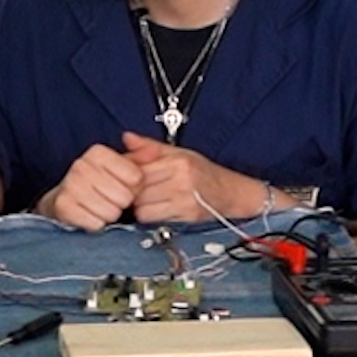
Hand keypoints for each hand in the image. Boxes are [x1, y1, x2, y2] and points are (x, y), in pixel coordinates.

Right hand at [37, 143, 144, 230]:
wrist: (67, 197)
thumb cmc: (97, 182)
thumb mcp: (120, 165)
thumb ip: (141, 156)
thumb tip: (153, 151)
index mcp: (97, 153)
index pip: (135, 177)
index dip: (135, 186)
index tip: (126, 185)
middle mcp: (81, 166)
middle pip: (124, 196)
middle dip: (122, 202)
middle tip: (113, 199)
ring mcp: (70, 185)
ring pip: (110, 212)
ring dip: (110, 214)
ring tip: (103, 207)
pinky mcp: (63, 206)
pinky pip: (95, 223)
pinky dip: (97, 224)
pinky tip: (92, 215)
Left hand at [122, 130, 275, 222]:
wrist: (230, 192)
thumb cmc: (204, 172)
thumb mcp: (179, 153)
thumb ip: (150, 147)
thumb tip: (127, 138)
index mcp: (178, 161)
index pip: (138, 169)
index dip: (127, 173)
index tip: (127, 175)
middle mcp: (182, 180)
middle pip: (138, 189)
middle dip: (132, 190)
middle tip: (135, 188)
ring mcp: (184, 200)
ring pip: (142, 206)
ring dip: (139, 204)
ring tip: (147, 198)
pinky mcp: (184, 215)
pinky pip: (152, 218)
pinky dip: (149, 214)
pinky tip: (156, 207)